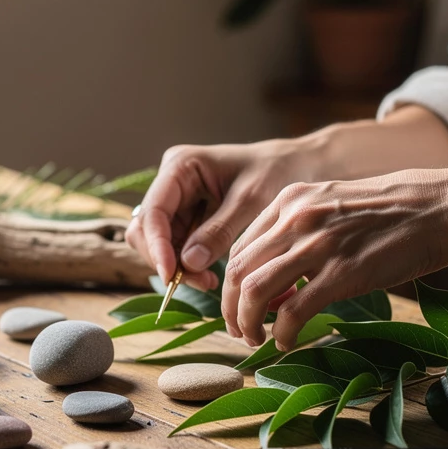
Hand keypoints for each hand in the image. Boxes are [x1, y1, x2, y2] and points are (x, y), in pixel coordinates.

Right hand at [126, 138, 318, 289]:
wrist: (299, 165)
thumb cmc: (279, 172)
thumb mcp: (252, 201)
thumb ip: (219, 230)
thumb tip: (188, 263)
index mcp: (181, 166)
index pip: (154, 211)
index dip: (157, 246)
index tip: (171, 275)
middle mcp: (171, 182)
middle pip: (147, 229)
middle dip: (166, 259)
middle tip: (201, 283)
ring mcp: (177, 200)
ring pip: (158, 243)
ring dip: (177, 267)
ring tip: (209, 282)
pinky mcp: (188, 217)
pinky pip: (176, 247)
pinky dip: (187, 265)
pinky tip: (210, 275)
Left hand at [222, 169, 447, 349]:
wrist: (441, 208)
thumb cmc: (391, 212)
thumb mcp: (332, 208)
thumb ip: (299, 237)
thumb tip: (276, 285)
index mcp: (289, 200)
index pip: (239, 247)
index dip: (231, 282)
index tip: (238, 305)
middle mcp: (295, 218)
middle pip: (237, 270)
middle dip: (230, 307)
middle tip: (238, 330)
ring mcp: (317, 245)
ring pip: (254, 290)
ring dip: (247, 322)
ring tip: (255, 340)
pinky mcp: (341, 273)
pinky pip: (293, 310)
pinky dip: (281, 333)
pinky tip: (285, 343)